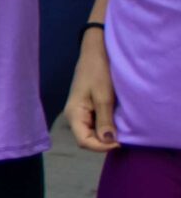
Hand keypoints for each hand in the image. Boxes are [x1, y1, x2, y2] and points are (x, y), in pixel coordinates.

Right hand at [68, 31, 119, 150]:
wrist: (95, 51)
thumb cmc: (97, 72)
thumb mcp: (103, 96)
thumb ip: (105, 120)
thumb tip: (109, 141)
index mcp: (73, 114)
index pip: (84, 141)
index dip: (102, 146)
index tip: (121, 142)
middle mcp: (74, 116)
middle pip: (87, 139)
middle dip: (104, 142)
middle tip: (123, 136)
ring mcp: (80, 112)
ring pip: (91, 133)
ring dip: (106, 135)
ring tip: (121, 130)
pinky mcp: (87, 108)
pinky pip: (95, 125)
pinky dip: (106, 127)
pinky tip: (116, 122)